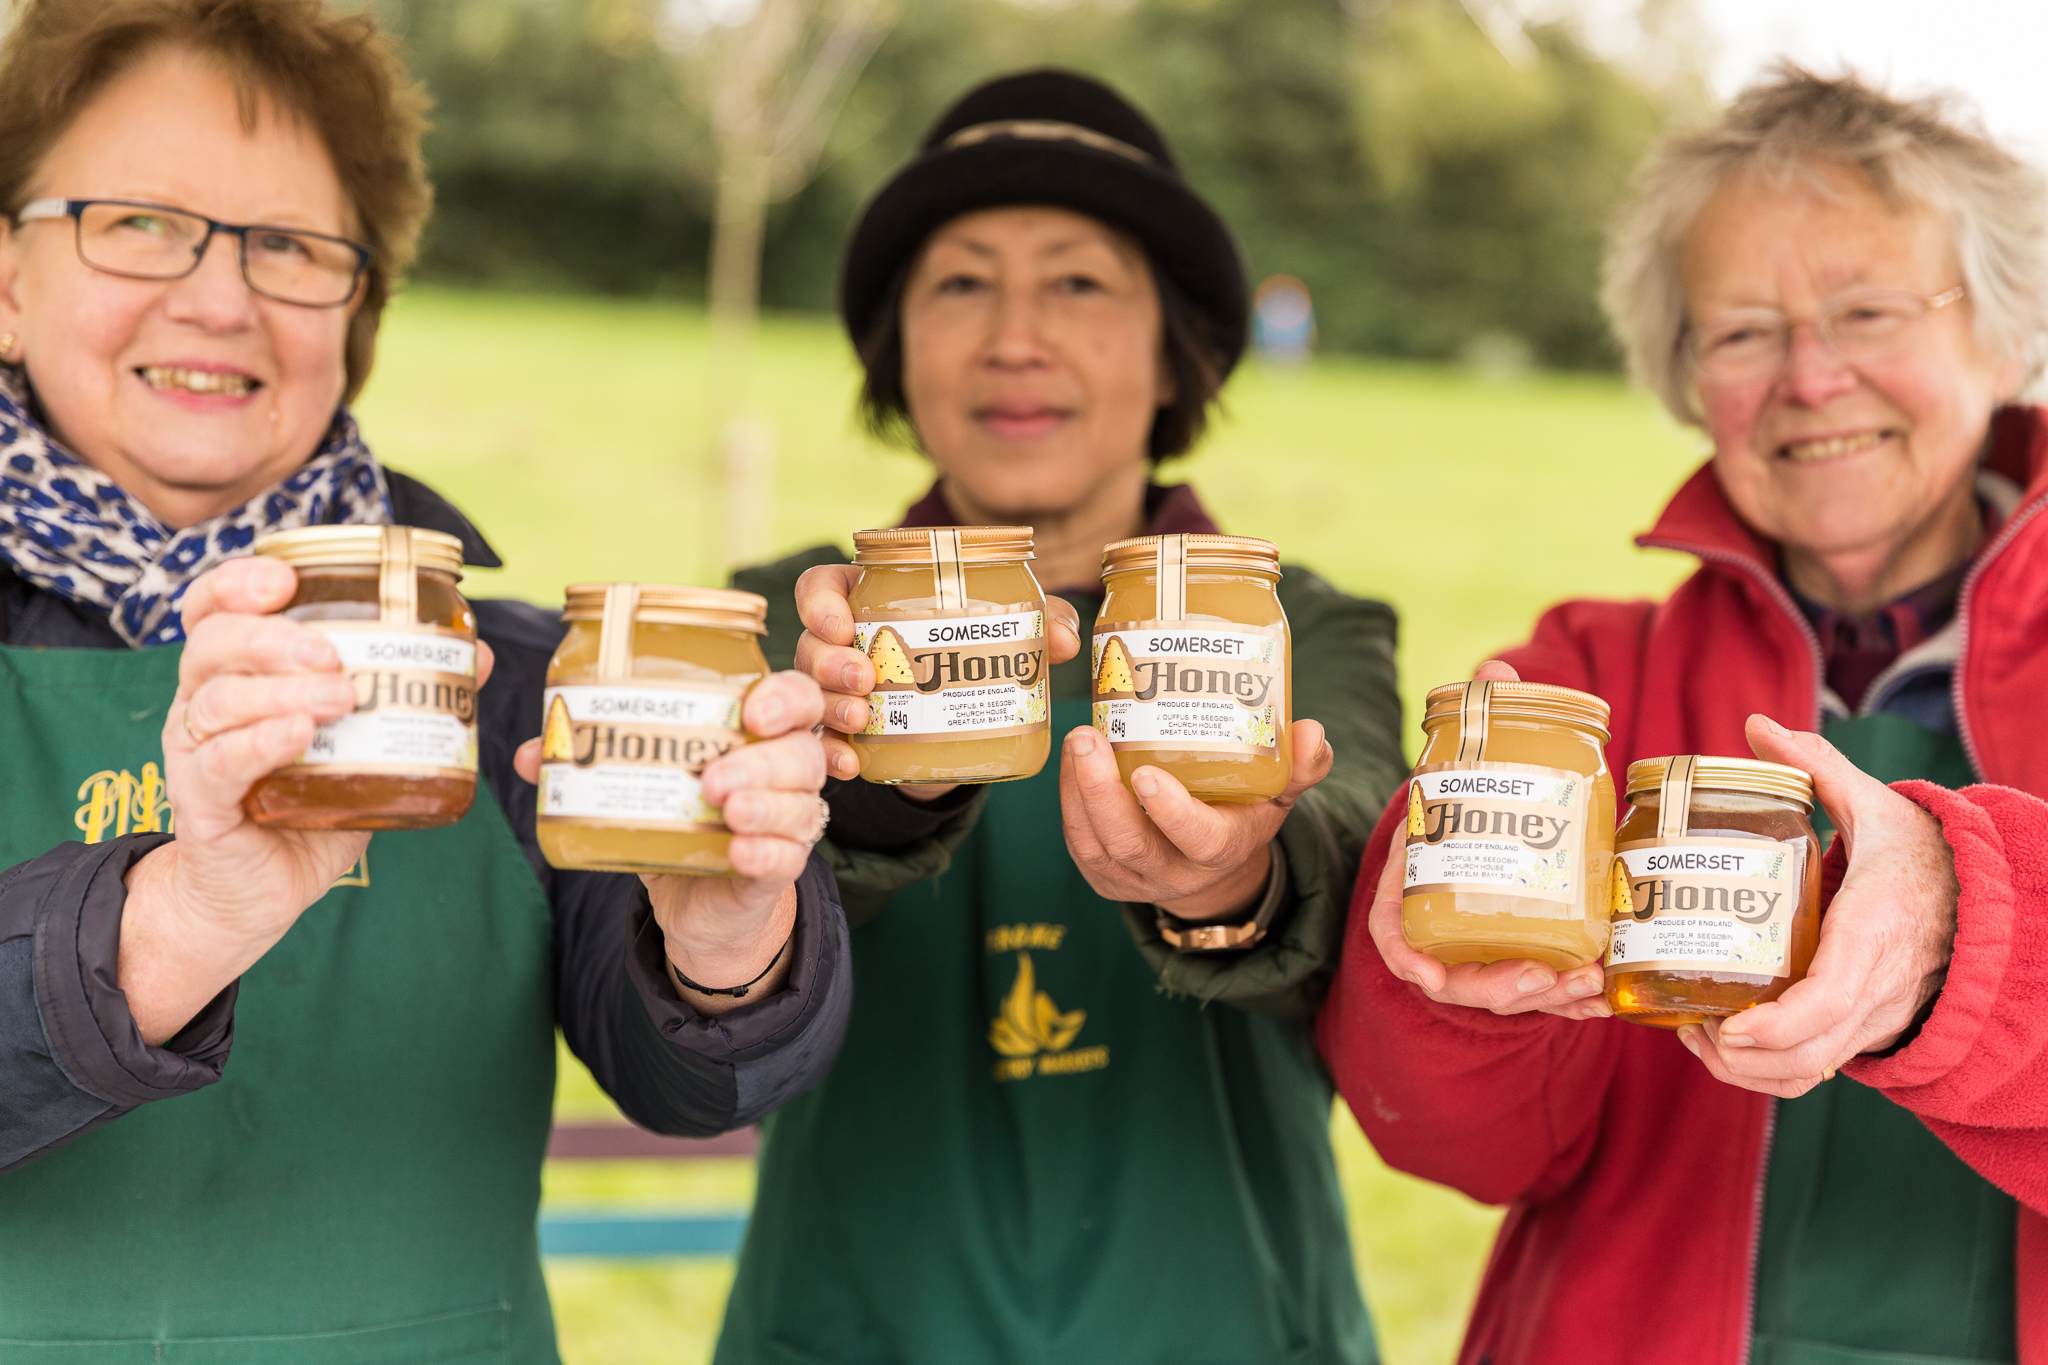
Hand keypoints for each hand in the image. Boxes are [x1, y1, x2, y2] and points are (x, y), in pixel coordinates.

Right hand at [121, 555, 497, 1044]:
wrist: (260, 892)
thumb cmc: (307, 807)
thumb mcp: (364, 747)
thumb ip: (411, 701)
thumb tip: (480, 656)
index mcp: (236, 676)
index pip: (215, 609)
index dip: (239, 582)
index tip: (285, 580)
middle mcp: (204, 704)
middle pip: (214, 643)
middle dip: (274, 638)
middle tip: (335, 655)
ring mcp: (195, 752)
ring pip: (219, 700)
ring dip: (281, 691)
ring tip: (340, 698)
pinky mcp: (201, 802)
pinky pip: (219, 762)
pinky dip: (260, 743)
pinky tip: (297, 735)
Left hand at [516, 671, 826, 1015]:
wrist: (696, 900)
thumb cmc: (678, 822)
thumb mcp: (638, 788)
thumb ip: (591, 766)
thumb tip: (534, 753)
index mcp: (758, 736)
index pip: (796, 701)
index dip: (785, 699)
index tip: (752, 708)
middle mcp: (784, 776)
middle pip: (802, 754)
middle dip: (763, 762)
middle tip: (714, 778)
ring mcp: (788, 823)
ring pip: (801, 805)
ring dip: (767, 805)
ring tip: (728, 810)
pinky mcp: (778, 869)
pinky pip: (788, 858)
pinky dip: (766, 853)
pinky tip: (741, 852)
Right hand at [792, 562, 1080, 798]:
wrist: (968, 724)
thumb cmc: (981, 654)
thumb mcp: (1012, 631)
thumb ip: (1042, 622)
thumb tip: (1062, 639)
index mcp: (873, 602)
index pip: (821, 586)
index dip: (819, 601)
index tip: (841, 624)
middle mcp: (844, 645)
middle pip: (813, 643)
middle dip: (830, 661)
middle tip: (864, 678)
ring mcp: (840, 693)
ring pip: (813, 692)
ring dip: (831, 705)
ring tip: (862, 718)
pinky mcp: (849, 737)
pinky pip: (825, 743)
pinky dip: (834, 753)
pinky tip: (850, 764)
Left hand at [1059, 717, 1330, 919]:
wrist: (1211, 866)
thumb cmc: (1243, 813)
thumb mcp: (1278, 793)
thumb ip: (1300, 765)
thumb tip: (1314, 732)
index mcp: (1220, 851)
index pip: (1197, 839)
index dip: (1171, 811)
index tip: (1145, 773)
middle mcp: (1173, 873)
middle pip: (1129, 843)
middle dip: (1101, 792)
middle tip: (1088, 736)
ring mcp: (1132, 879)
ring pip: (1094, 844)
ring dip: (1077, 791)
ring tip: (1077, 738)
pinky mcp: (1102, 875)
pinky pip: (1078, 841)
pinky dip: (1068, 799)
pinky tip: (1070, 759)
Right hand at [1364, 659, 1611, 1017]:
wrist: (1479, 838)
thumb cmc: (1461, 812)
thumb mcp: (1457, 773)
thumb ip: (1474, 726)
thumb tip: (1498, 670)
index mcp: (1410, 895)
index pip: (1396, 939)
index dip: (1411, 961)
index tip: (1430, 975)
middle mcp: (1442, 935)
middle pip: (1460, 980)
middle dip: (1501, 989)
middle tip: (1545, 976)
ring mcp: (1483, 956)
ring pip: (1507, 994)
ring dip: (1548, 999)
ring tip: (1588, 984)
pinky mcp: (1523, 966)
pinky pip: (1544, 996)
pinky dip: (1572, 1002)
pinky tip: (1606, 998)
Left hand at [1676, 714, 1958, 1096]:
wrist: (1983, 899)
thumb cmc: (1924, 853)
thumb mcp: (1877, 805)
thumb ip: (1818, 769)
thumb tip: (1758, 727)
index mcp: (1874, 931)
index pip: (1833, 996)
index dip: (1781, 1024)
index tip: (1732, 1027)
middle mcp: (1876, 986)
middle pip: (1810, 1053)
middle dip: (1742, 1059)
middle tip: (1691, 1028)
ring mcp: (1873, 1016)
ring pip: (1811, 1073)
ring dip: (1749, 1073)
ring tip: (1697, 1038)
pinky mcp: (1866, 1028)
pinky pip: (1819, 1068)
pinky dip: (1771, 1072)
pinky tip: (1727, 1041)